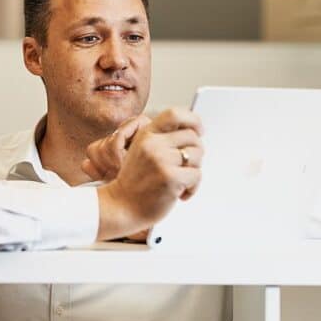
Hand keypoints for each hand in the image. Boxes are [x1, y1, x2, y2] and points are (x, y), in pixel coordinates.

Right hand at [94, 107, 203, 240]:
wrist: (121, 206)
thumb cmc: (134, 182)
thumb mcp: (142, 151)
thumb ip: (162, 140)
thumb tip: (193, 132)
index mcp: (146, 134)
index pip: (174, 114)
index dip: (192, 120)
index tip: (199, 130)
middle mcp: (153, 144)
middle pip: (192, 137)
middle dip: (196, 153)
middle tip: (186, 167)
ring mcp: (161, 160)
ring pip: (198, 155)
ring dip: (194, 170)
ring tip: (181, 181)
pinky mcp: (170, 177)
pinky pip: (197, 175)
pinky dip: (193, 187)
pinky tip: (181, 193)